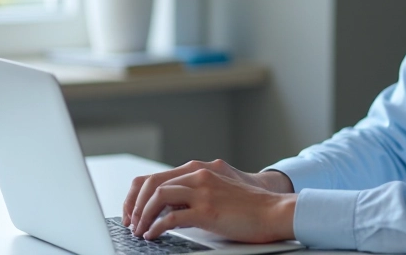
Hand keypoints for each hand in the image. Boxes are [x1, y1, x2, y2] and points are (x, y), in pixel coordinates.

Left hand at [122, 159, 292, 227]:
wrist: (274, 211)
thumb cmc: (249, 207)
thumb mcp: (218, 191)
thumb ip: (195, 194)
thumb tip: (169, 210)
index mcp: (200, 170)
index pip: (156, 177)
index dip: (138, 195)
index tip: (132, 211)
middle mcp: (198, 175)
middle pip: (152, 184)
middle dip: (135, 205)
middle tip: (130, 223)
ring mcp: (203, 191)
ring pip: (158, 197)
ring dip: (143, 216)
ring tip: (139, 230)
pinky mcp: (207, 210)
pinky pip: (171, 217)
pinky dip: (156, 227)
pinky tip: (153, 235)